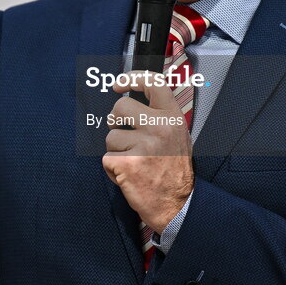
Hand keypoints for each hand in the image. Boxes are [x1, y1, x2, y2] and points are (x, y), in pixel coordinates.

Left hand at [103, 72, 193, 232]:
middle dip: (115, 121)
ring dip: (116, 150)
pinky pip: (106, 158)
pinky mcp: (128, 163)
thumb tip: (136, 101)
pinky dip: (112, 169)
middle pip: (120, 107)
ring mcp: (144, 145)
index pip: (154, 83)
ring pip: (111, 136)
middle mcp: (160, 128)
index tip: (119, 84)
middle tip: (123, 135)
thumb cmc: (175, 173)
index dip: (132, 78)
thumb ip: (161, 117)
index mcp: (173, 118)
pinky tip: (128, 176)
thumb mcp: (178, 137)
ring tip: (133, 163)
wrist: (178, 205)